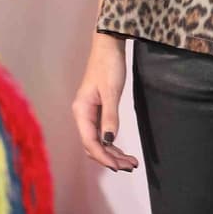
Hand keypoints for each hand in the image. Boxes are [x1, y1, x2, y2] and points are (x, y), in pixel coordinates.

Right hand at [72, 31, 137, 172]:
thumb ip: (110, 117)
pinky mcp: (98, 111)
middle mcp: (82, 115)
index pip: (90, 142)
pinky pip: (102, 134)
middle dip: (111, 159)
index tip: (119, 167)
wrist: (108, 47)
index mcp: (81, 111)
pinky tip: (123, 151)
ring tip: (131, 163)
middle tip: (131, 166)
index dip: (104, 157)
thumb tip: (109, 141)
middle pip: (93, 146)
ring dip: (113, 154)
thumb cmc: (108, 65)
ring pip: (98, 142)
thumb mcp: (112, 91)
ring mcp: (89, 114)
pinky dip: (113, 145)